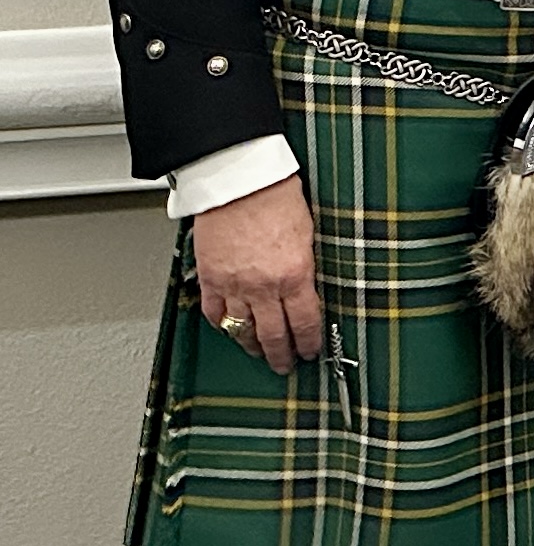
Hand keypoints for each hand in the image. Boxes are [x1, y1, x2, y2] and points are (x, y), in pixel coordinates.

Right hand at [192, 176, 323, 373]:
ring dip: (252, 346)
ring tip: (258, 354)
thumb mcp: (309, 234)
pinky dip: (221, 324)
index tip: (311, 352)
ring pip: (242, 330)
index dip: (309, 343)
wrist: (240, 180)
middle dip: (281, 355)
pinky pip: (214, 312)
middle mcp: (264, 286)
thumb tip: (309, 288)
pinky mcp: (210, 277)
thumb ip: (306, 266)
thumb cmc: (277, 196)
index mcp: (295, 275)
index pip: (306, 323)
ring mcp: (234, 285)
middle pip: (274, 335)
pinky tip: (228, 329)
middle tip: (285, 365)